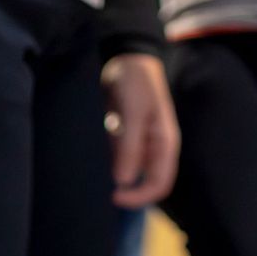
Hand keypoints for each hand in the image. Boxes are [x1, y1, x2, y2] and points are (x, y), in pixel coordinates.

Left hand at [101, 53, 179, 208]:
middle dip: (126, 192)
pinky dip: (107, 165)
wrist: (124, 58)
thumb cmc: (135, 82)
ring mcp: (139, 145)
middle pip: (144, 184)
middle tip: (100, 193)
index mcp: (164, 144)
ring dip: (113, 179)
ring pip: (129, 174)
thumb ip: (130, 147)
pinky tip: (92, 162)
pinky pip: (117, 161)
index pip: (159, 184)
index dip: (139, 197)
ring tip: (93, 176)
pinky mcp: (124, 140)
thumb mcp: (133, 114)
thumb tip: (123, 181)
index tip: (115, 197)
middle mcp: (154, 149)